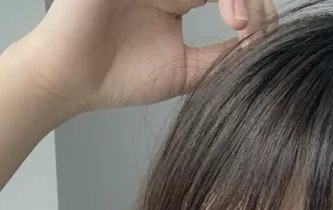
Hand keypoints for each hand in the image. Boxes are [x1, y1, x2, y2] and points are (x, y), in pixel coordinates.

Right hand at [9, 0, 278, 120]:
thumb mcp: (186, 72)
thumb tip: (261, 50)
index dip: (255, 11)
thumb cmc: (117, 76)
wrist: (71, 79)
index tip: (254, 41)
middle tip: (247, 29)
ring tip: (236, 20)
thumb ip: (222, 59)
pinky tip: (217, 6)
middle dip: (251, 0)